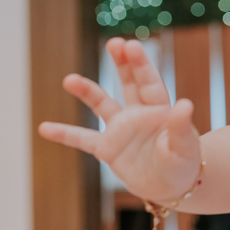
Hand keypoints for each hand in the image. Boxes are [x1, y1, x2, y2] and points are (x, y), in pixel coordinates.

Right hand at [37, 38, 202, 202]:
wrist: (171, 187)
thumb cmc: (183, 165)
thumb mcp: (186, 147)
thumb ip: (181, 127)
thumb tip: (185, 104)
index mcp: (159, 110)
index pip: (149, 83)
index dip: (140, 64)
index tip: (130, 45)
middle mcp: (138, 114)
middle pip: (128, 83)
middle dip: (121, 63)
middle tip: (114, 43)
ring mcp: (121, 129)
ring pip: (101, 105)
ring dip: (87, 91)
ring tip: (69, 79)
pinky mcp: (107, 148)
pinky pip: (83, 139)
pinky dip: (65, 134)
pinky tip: (44, 128)